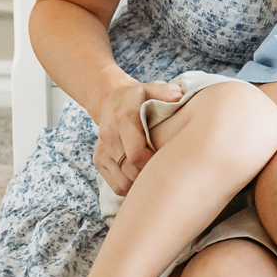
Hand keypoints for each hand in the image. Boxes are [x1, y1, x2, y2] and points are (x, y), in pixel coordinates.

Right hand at [90, 78, 182, 193]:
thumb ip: (165, 91)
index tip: (169, 161)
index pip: (136, 154)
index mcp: (124, 119)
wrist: (110, 99)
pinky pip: (116, 186)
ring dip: (141, 185)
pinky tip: (143, 180)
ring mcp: (102, 151)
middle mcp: (109, 137)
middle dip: (151, 176)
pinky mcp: (98, 161)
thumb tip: (177, 97)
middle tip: (168, 172)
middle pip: (131, 171)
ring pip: (123, 184)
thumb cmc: (138, 97)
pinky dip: (131, 188)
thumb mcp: (151, 87)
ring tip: (156, 177)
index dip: (154, 163)